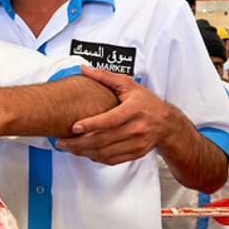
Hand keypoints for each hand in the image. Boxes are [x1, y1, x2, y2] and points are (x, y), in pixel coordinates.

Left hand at [55, 65, 170, 163]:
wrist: (167, 124)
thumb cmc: (146, 102)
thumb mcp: (129, 84)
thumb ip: (105, 76)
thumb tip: (83, 68)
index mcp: (134, 110)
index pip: (110, 120)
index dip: (91, 125)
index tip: (74, 127)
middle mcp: (137, 128)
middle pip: (104, 140)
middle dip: (79, 143)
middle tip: (61, 142)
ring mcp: (137, 143)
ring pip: (105, 153)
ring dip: (84, 152)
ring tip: (68, 147)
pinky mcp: (135, 154)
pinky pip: (111, 160)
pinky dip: (95, 158)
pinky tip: (83, 152)